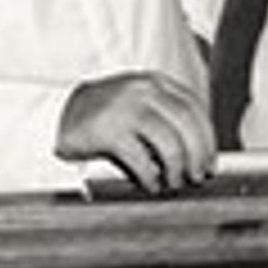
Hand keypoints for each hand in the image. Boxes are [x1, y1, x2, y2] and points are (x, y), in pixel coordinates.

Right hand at [55, 66, 216, 194]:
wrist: (56, 113)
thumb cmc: (103, 115)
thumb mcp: (137, 104)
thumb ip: (165, 118)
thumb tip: (198, 153)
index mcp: (156, 83)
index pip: (195, 109)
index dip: (208, 138)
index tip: (211, 160)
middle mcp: (144, 91)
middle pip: (188, 124)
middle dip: (199, 155)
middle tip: (199, 176)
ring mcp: (126, 108)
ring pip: (170, 143)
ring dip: (178, 168)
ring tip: (175, 182)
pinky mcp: (109, 130)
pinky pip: (141, 159)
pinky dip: (151, 176)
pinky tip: (151, 184)